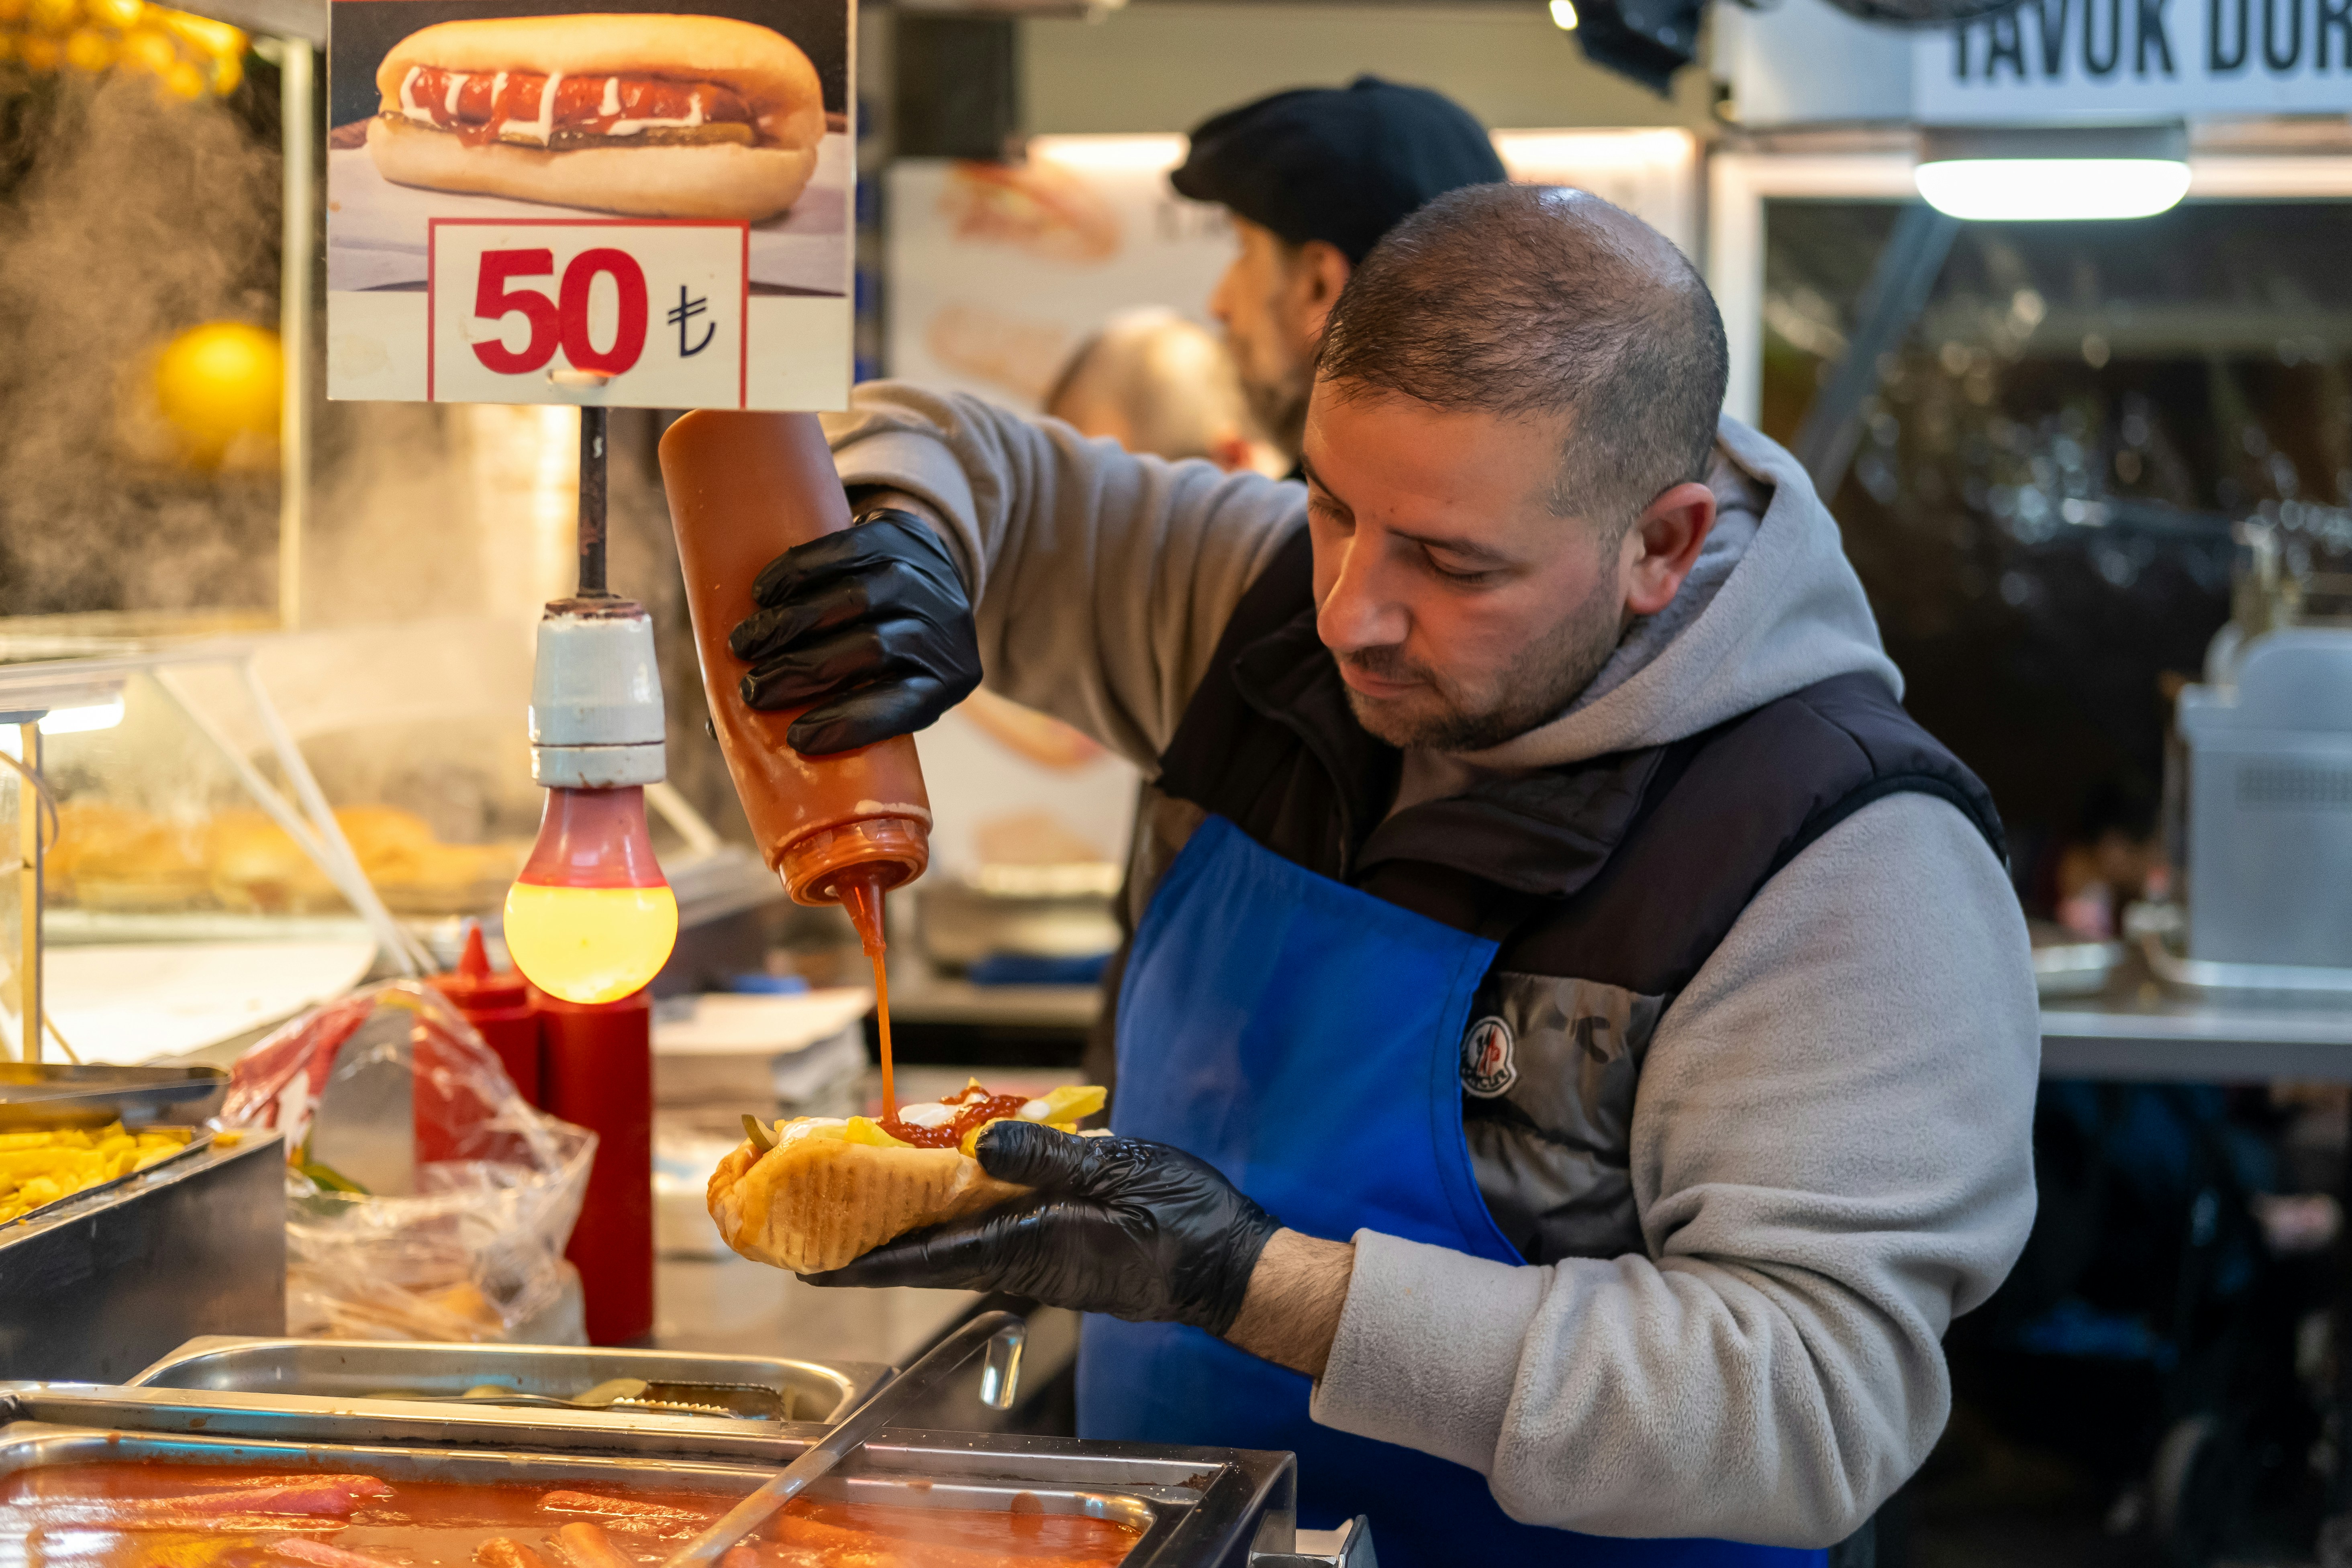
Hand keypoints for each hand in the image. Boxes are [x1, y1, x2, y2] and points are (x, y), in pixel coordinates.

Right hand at [727, 508, 981, 754]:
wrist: (931, 574)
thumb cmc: (894, 651)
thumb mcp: (884, 686)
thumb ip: (823, 707)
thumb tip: (723, 730)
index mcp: (947, 679)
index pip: (903, 705)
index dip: (850, 723)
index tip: (796, 738)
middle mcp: (945, 628)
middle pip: (872, 649)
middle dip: (804, 672)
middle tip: (753, 690)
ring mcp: (928, 577)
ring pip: (856, 599)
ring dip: (792, 622)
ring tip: (746, 644)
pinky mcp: (902, 533)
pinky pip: (848, 549)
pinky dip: (799, 572)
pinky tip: (764, 593)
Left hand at [803, 1121, 1280, 1334]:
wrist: (1226, 1265)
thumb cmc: (1179, 1221)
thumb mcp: (1115, 1171)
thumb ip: (1045, 1157)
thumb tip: (976, 1146)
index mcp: (1026, 1246)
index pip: (925, 1258)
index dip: (861, 1260)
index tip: (807, 1264)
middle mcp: (1020, 1261)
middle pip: (924, 1254)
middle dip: (866, 1241)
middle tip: (810, 1225)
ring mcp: (1037, 1259)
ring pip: (950, 1243)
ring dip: (903, 1226)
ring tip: (857, 1198)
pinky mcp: (1055, 1250)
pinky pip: (984, 1235)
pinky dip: (948, 1216)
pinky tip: (938, 1188)